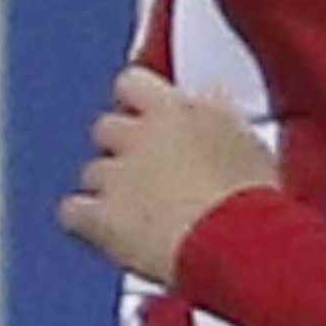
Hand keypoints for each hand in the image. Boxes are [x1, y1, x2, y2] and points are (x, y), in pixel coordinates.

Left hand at [57, 69, 284, 289]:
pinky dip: (83, 221)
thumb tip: (212, 100)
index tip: (143, 113)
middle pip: (107, 128)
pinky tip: (101, 232)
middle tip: (144, 172)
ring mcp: (118, 176)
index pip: (133, 83)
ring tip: (136, 212)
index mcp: (177, 110)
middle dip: (121, 149)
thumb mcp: (247, 139)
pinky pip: (72, 212)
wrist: (237, 242)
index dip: (134, 100)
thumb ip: (218, 115)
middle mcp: (142, 136)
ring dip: (108, 188)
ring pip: (92, 171)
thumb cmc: (253, 200)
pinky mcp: (103, 217)